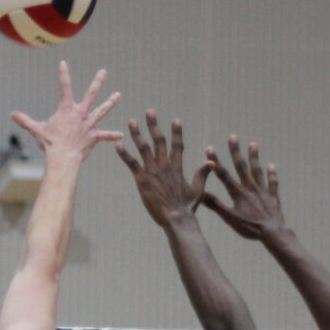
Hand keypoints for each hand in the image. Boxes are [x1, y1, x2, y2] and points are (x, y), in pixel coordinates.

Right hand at [12, 61, 120, 163]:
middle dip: (97, 82)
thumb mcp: (36, 130)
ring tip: (118, 95)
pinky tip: (122, 135)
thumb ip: (25, 121)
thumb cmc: (50, 144)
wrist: (63, 157)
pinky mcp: (94, 137)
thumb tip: (12, 115)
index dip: (63, 74)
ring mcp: (89, 124)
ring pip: (102, 111)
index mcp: (67, 110)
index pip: (64, 88)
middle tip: (104, 72)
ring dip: (110, 103)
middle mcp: (80, 114)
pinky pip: (105, 136)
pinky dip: (113, 136)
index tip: (64, 63)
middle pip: (91, 94)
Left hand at [116, 112, 212, 227]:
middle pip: (158, 140)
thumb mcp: (198, 189)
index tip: (176, 120)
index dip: (176, 132)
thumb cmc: (187, 207)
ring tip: (132, 121)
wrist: (176, 218)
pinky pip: (131, 163)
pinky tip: (118, 144)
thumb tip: (212, 162)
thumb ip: (202, 174)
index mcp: (177, 167)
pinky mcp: (142, 179)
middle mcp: (164, 165)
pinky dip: (124, 153)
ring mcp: (152, 171)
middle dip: (154, 125)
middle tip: (150, 111)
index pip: (177, 145)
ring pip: (143, 148)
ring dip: (137, 133)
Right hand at [202, 135, 286, 240]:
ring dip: (254, 157)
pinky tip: (271, 166)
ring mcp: (263, 191)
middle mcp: (250, 188)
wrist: (272, 232)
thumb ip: (216, 205)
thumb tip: (201, 194)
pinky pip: (272, 183)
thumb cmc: (249, 227)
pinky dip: (272, 174)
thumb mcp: (229, 218)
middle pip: (241, 167)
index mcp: (238, 193)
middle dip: (235, 151)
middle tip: (233, 137)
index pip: (224, 174)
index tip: (209, 148)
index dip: (215, 161)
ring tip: (253, 144)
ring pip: (257, 171)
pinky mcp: (273, 197)